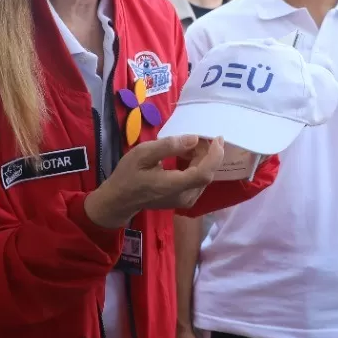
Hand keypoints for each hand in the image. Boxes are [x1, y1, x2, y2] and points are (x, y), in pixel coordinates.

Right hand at [85, 135, 225, 229]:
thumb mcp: (143, 154)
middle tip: (196, 136)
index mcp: (174, 186)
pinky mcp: (184, 200)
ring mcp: (186, 201)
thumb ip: (168, 146)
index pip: (204, 173)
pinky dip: (196, 166)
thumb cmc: (128, 175)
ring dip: (201, 159)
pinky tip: (185, 156)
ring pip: (204, 177)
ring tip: (188, 145)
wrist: (120, 200)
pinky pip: (197, 181)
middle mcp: (185, 197)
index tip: (217, 138)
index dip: (215, 155)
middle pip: (206, 173)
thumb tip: (194, 139)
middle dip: (206, 153)